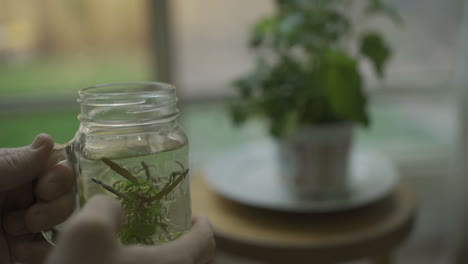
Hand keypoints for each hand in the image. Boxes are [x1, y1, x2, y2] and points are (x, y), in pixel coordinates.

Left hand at [0, 134, 75, 263]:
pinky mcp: (21, 251)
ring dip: (46, 226)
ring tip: (14, 232)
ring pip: (62, 220)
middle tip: (30, 215)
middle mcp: (22, 195)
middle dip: (54, 205)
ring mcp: (23, 224)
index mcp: (13, 171)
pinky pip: (48, 249)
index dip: (60, 176)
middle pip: (65, 193)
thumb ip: (14, 162)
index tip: (44, 187)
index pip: (56, 165)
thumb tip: (48, 139)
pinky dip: (41, 252)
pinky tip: (20, 252)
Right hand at [47, 195, 214, 263]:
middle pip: (197, 262)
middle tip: (170, 233)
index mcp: (174, 263)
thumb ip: (107, 207)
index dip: (202, 225)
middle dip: (190, 244)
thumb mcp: (87, 229)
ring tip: (147, 253)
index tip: (192, 217)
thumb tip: (115, 209)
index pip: (205, 240)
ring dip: (172, 262)